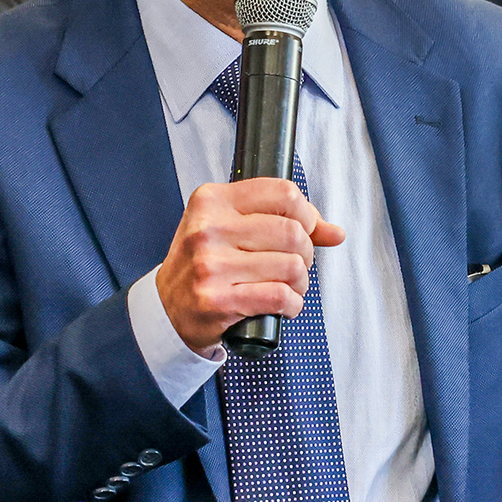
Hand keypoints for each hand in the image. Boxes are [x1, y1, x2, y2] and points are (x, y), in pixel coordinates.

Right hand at [155, 179, 344, 352]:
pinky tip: (283, 304)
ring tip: (288, 285)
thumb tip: (335, 231)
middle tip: (296, 263)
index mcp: (212, 201)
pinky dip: (292, 304)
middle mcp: (208, 229)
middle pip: (292, 232)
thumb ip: (282, 221)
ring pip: (291, 266)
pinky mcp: (216, 300)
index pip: (283, 193)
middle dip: (306, 253)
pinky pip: (279, 297)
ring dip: (300, 282)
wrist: (167, 309)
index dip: (306, 214)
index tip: (305, 230)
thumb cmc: (205, 264)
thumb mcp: (231, 229)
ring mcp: (210, 265)